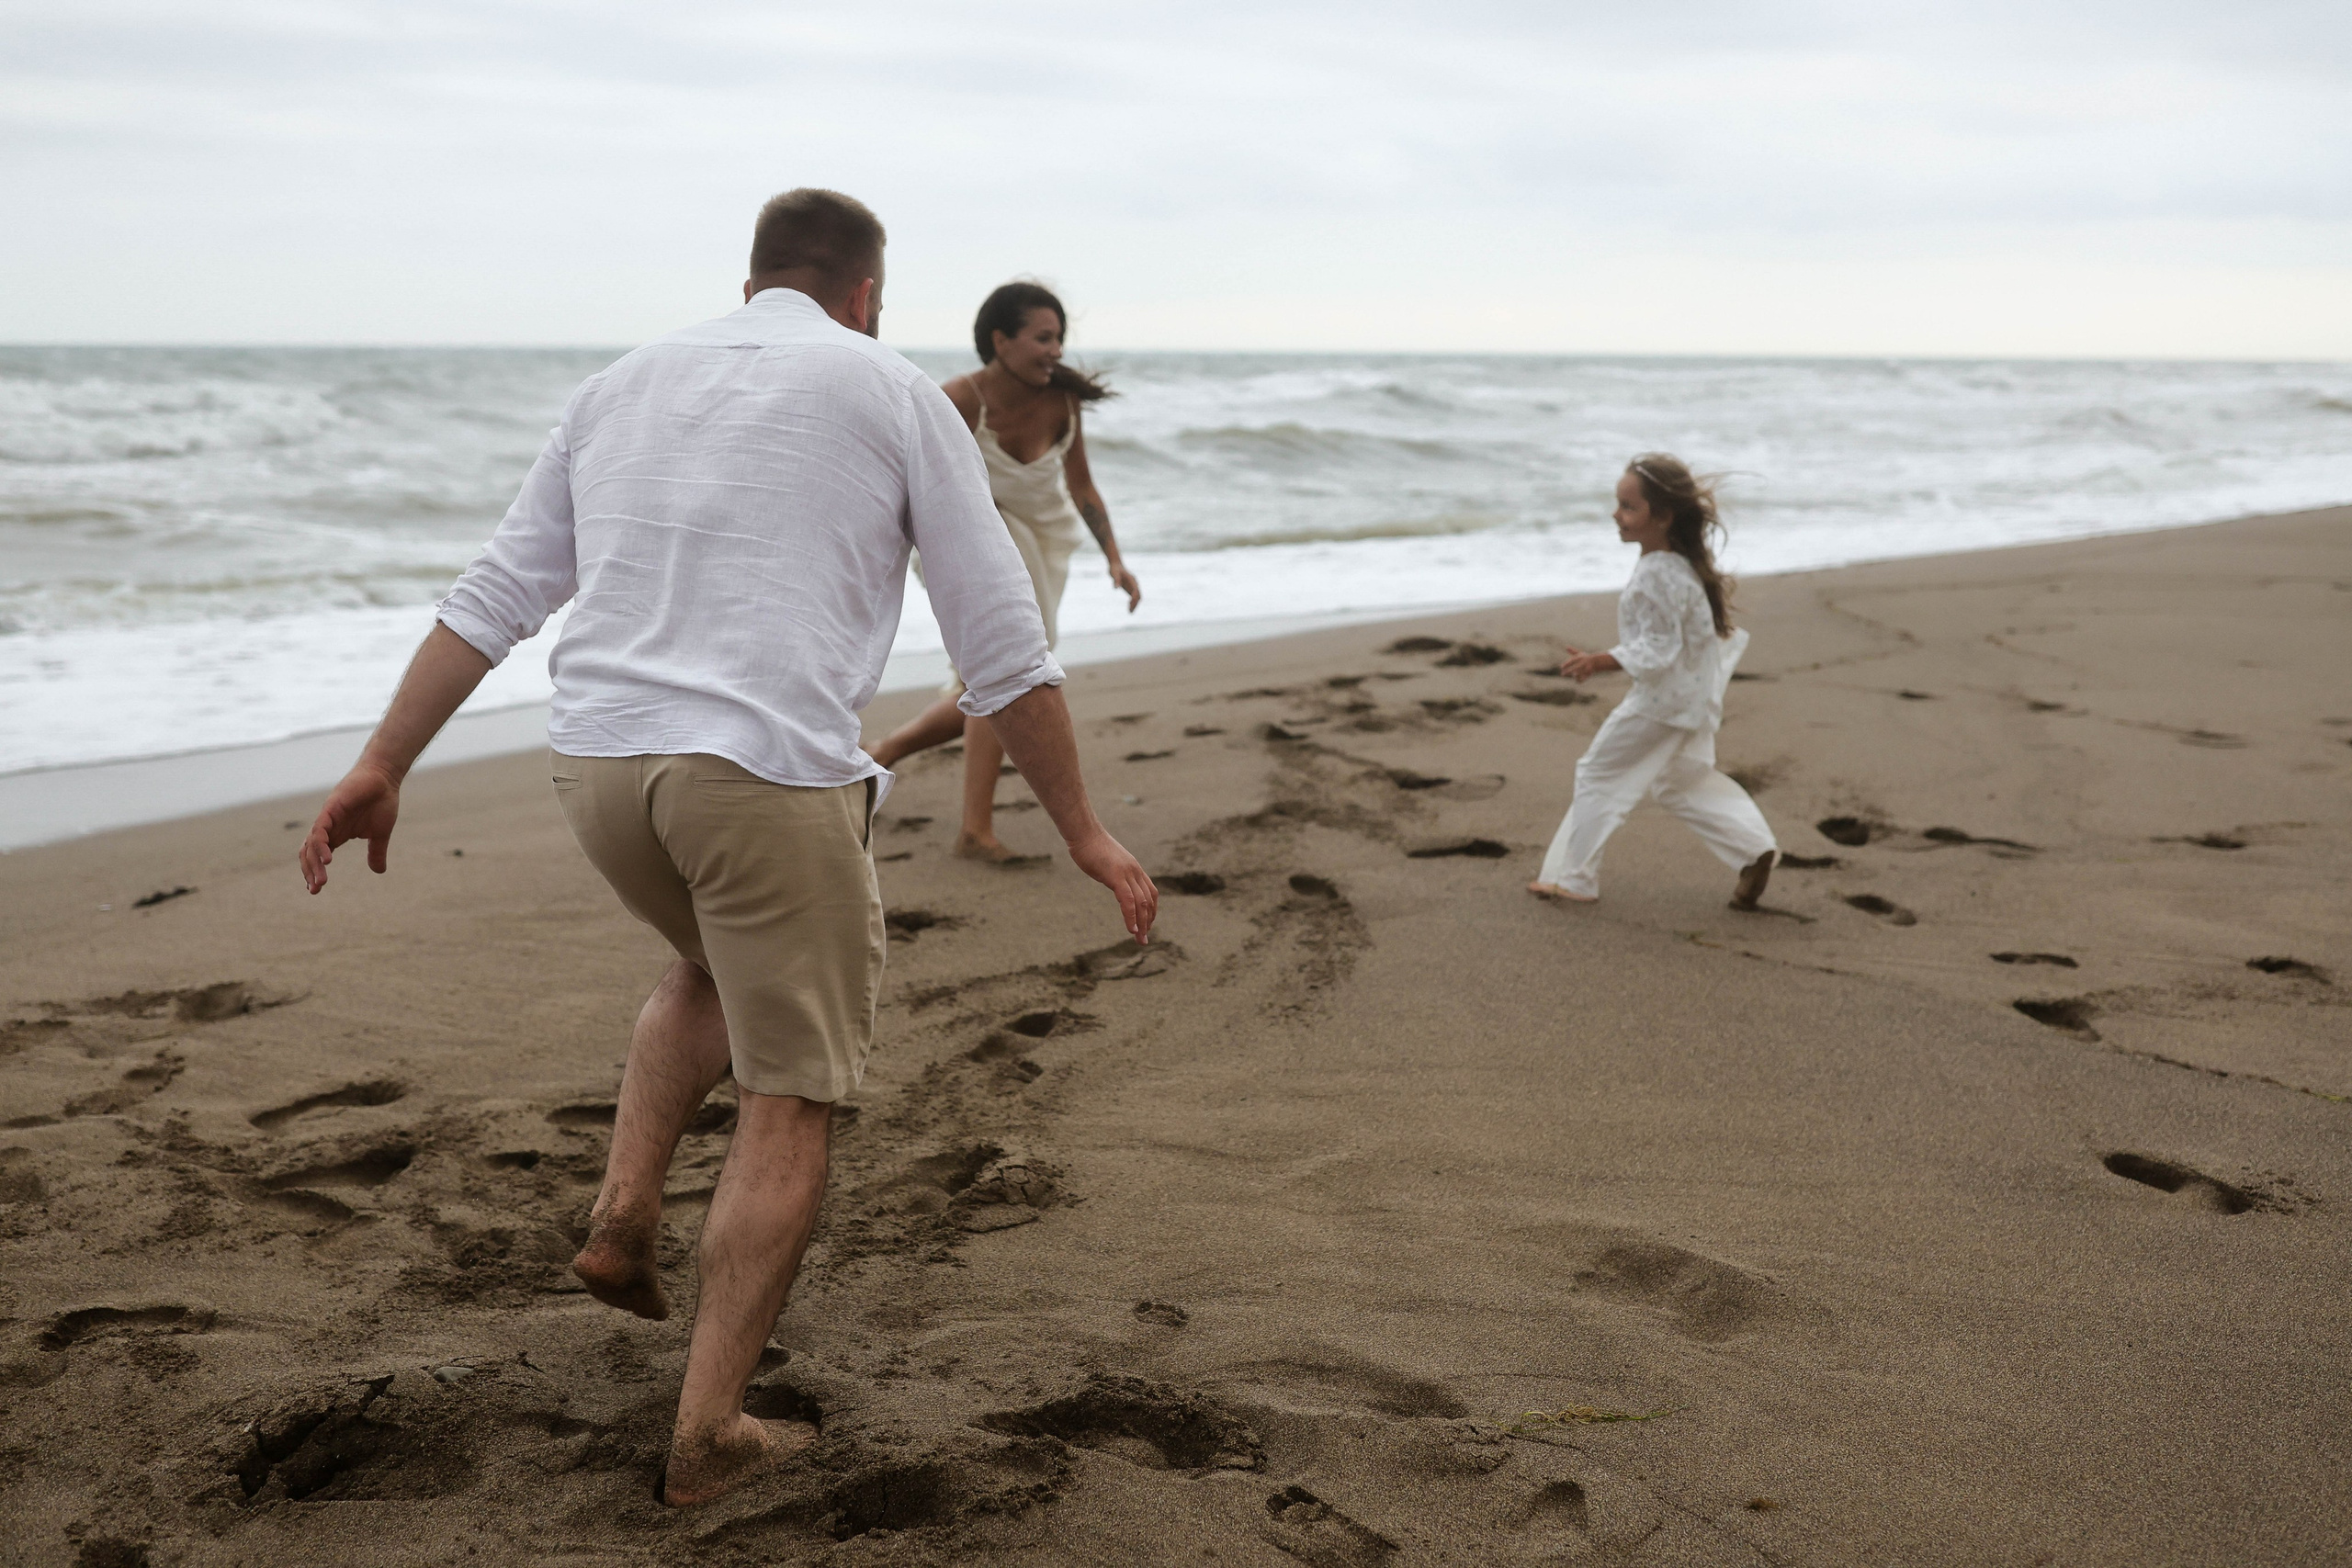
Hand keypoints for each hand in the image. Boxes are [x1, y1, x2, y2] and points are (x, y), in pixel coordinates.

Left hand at [300, 762, 401, 892]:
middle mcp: (328, 828)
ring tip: (321, 880)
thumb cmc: (381, 801)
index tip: (315, 889)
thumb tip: (379, 871)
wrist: (384, 778)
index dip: (314, 872)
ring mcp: (327, 818)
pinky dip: (320, 845)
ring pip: (312, 844)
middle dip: (310, 872)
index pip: (318, 856)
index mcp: (337, 835)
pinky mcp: (330, 809)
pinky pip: (320, 830)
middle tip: (315, 889)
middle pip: (309, 853)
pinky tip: (328, 859)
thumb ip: (376, 852)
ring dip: (314, 863)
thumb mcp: (380, 834)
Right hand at [1067, 827, 1157, 943]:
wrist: (1084, 833)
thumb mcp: (1108, 863)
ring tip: (1140, 939)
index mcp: (1134, 869)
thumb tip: (1113, 881)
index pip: (1150, 893)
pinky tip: (1131, 929)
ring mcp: (1127, 873)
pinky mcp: (1116, 876)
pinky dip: (1131, 916)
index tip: (1147, 925)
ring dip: (1142, 924)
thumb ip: (1114, 874)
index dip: (1151, 911)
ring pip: (1141, 903)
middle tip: (1144, 940)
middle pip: (1148, 901)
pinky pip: (1128, 901)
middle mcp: (1135, 871)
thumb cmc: (1091, 847)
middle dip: (1148, 922)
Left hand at [1107, 558, 1141, 612]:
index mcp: (1132, 580)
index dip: (1134, 598)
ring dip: (1135, 604)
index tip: (1130, 605)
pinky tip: (1129, 607)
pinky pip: (1133, 596)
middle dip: (1135, 603)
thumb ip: (1116, 581)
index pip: (1135, 591)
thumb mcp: (1114, 574)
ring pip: (1137, 597)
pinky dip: (1132, 602)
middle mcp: (1134, 583)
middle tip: (1130, 611)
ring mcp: (1133, 586)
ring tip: (1130, 612)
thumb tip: (1116, 588)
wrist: (1116, 565)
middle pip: (1138, 595)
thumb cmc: (1115, 569)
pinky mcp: (1130, 588)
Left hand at [1560, 647, 1618, 682]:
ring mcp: (1586, 669)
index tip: (1561, 667)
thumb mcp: (1580, 654)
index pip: (1572, 661)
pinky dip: (1579, 680)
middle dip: (1568, 671)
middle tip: (1562, 674)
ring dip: (1575, 675)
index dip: (1566, 664)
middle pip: (1575, 668)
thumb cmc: (1586, 658)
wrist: (1597, 662)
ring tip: (1573, 675)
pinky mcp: (1588, 674)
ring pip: (1580, 674)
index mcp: (1580, 658)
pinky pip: (1583, 679)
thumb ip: (1572, 651)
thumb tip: (1566, 646)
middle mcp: (1583, 663)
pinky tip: (1577, 681)